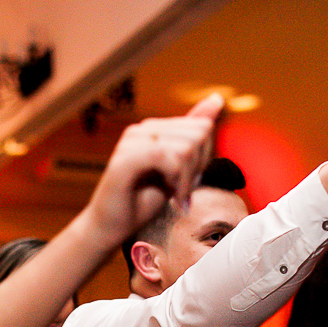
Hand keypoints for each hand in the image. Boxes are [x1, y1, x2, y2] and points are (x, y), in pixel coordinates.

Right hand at [81, 93, 223, 248]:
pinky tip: (172, 196)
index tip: (189, 180)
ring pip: (185, 147)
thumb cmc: (140, 201)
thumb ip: (193, 137)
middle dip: (198, 167)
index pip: (203, 126)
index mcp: (154, 128)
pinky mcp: (124, 160)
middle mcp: (141, 129)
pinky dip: (177, 181)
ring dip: (187, 179)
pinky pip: (166, 157)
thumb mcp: (176, 169)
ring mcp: (131, 143)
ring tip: (176, 194)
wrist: (110, 227)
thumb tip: (217, 99)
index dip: (205, 157)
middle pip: (198, 134)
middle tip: (183, 189)